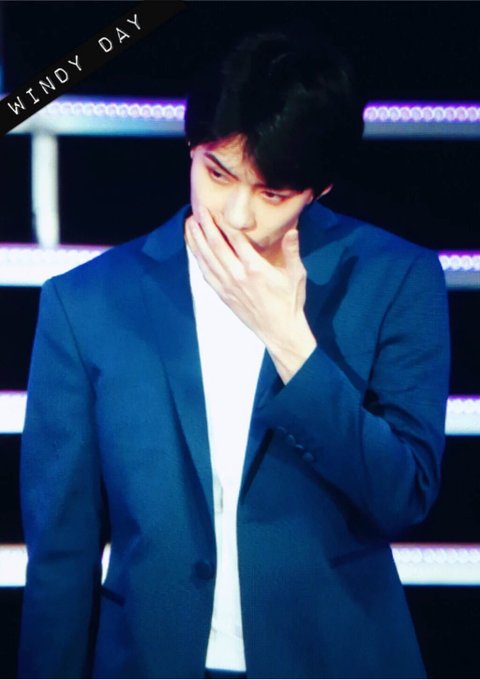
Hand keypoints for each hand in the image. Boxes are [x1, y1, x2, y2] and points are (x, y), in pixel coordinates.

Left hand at [185, 205, 316, 381]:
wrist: (279, 331)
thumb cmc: (289, 302)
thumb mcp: (296, 275)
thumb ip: (292, 251)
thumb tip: (293, 230)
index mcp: (255, 268)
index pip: (235, 239)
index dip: (223, 222)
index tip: (215, 209)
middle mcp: (237, 275)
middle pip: (216, 245)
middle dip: (205, 225)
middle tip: (198, 209)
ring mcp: (227, 286)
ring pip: (207, 258)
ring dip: (196, 239)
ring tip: (190, 223)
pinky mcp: (223, 295)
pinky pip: (206, 274)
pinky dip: (198, 259)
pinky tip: (193, 249)